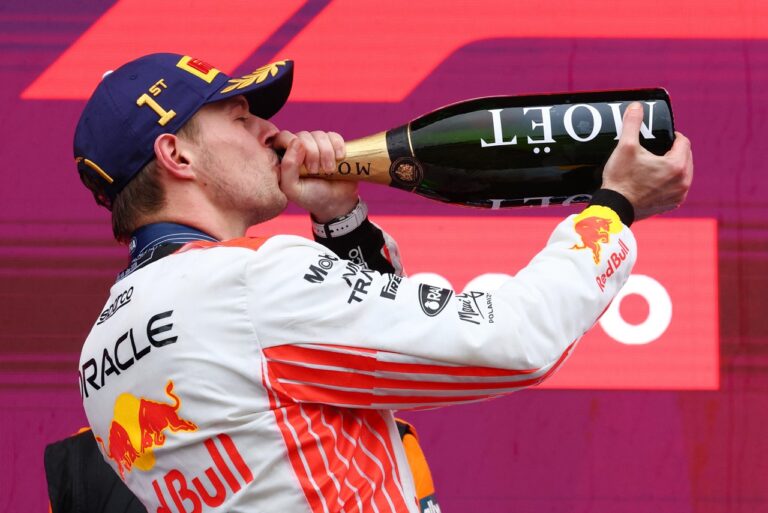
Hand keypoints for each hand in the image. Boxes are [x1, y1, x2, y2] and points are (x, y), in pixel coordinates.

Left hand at [275, 130, 358, 221]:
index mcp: (286, 157)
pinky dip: (338, 145)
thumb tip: (297, 141)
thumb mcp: (293, 189)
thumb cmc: (311, 197)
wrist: (336, 203)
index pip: (282, 137)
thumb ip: (287, 167)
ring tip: (328, 170)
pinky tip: (339, 158)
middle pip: (303, 135)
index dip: (292, 145)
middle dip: (312, 153)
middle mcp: (300, 148)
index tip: (302, 164)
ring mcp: (317, 146)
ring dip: (326, 152)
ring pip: (319, 135)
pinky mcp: (333, 146)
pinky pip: (334, 136)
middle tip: (315, 171)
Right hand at [601, 102, 692, 220]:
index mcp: (676, 165)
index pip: (683, 142)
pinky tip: (656, 179)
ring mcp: (678, 196)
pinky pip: (677, 187)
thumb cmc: (621, 179)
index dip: (673, 135)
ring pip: (683, 172)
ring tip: (657, 162)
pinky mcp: (671, 205)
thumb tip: (636, 106)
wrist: (614, 208)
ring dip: (674, 165)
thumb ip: (633, 124)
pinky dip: (670, 181)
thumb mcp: (625, 147)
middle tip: (658, 148)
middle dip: (675, 150)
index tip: (663, 135)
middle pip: (686, 157)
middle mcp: (683, 182)